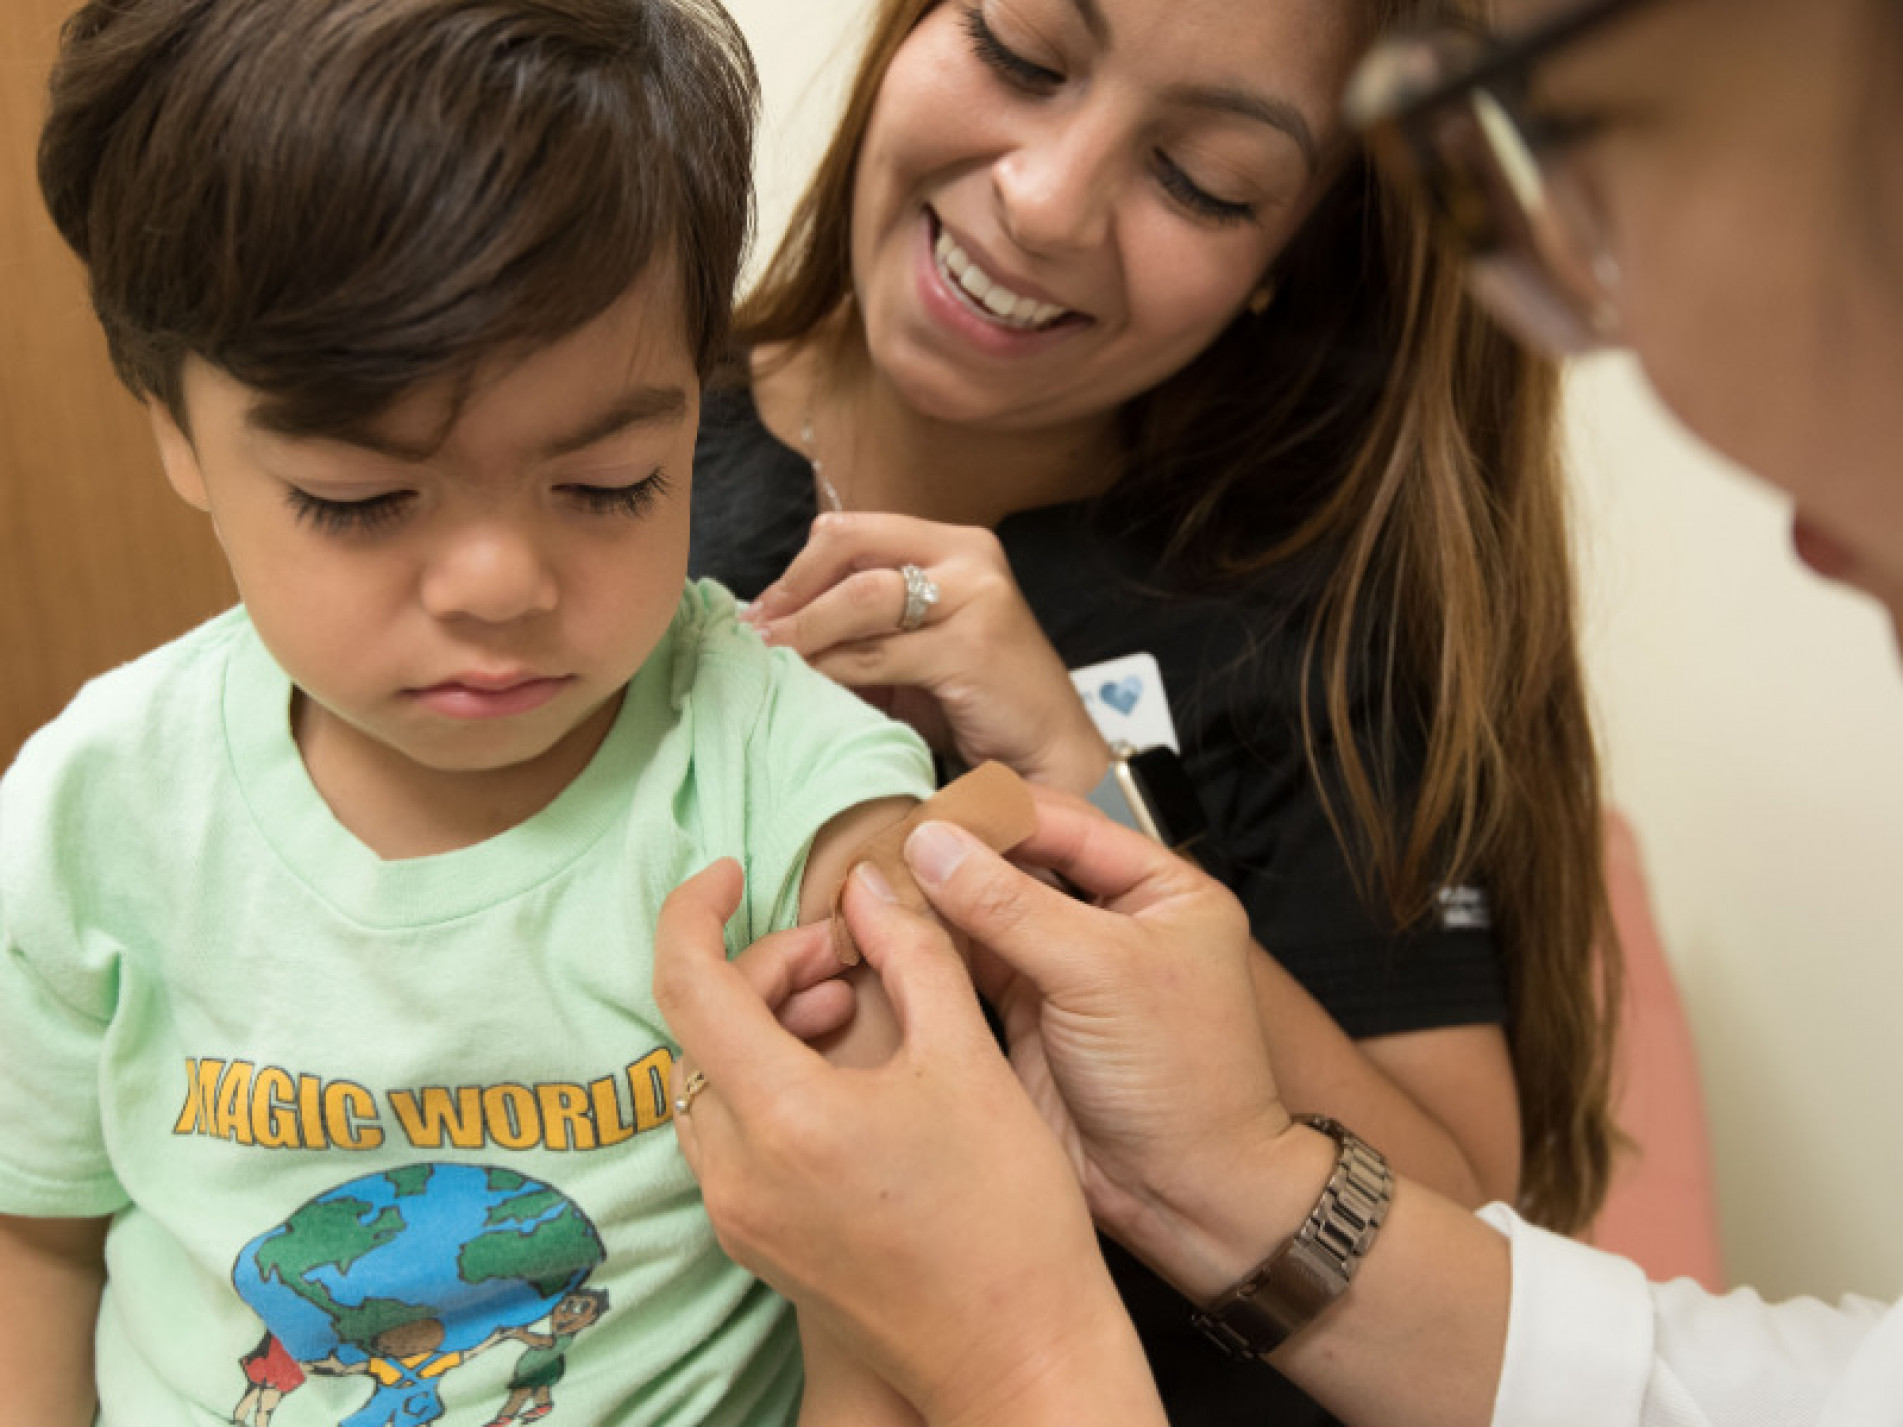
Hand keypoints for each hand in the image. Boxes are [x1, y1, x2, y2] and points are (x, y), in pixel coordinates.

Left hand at [654, 859, 1156, 1424]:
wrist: (1020, 1355)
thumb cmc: (1009, 1218)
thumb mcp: (967, 1058)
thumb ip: (911, 953)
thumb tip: (869, 887)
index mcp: (783, 1119)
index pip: (687, 983)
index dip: (694, 911)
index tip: (727, 872)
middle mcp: (738, 1174)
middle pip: (701, 1030)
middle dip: (765, 970)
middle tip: (846, 957)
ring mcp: (740, 1217)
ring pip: (710, 1083)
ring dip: (765, 1026)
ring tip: (853, 1008)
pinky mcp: (757, 1245)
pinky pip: (731, 1135)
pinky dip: (768, 1082)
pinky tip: (843, 1075)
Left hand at [743, 512, 1111, 794]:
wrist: (1048, 751)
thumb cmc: (976, 701)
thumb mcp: (913, 648)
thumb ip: (861, 626)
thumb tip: (772, 624)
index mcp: (953, 544)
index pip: (853, 531)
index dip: (798, 569)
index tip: (762, 611)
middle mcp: (969, 555)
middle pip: (850, 548)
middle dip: (792, 592)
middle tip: (757, 633)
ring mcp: (976, 596)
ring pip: (861, 598)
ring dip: (804, 631)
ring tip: (770, 659)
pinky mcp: (973, 646)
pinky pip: (878, 653)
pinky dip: (833, 668)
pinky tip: (809, 685)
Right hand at [901, 791, 1301, 1290]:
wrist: (1187, 1197)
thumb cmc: (1184, 1081)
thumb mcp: (1099, 972)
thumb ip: (1011, 905)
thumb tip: (932, 844)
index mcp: (1162, 889)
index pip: (1065, 824)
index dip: (994, 816)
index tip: (924, 812)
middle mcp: (1114, 921)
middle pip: (1020, 865)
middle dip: (956, 857)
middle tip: (884, 845)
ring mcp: (1068, 970)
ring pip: (988, 915)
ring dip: (934, 902)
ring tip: (871, 884)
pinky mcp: (1029, 1017)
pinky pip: (971, 966)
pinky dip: (930, 950)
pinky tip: (885, 932)